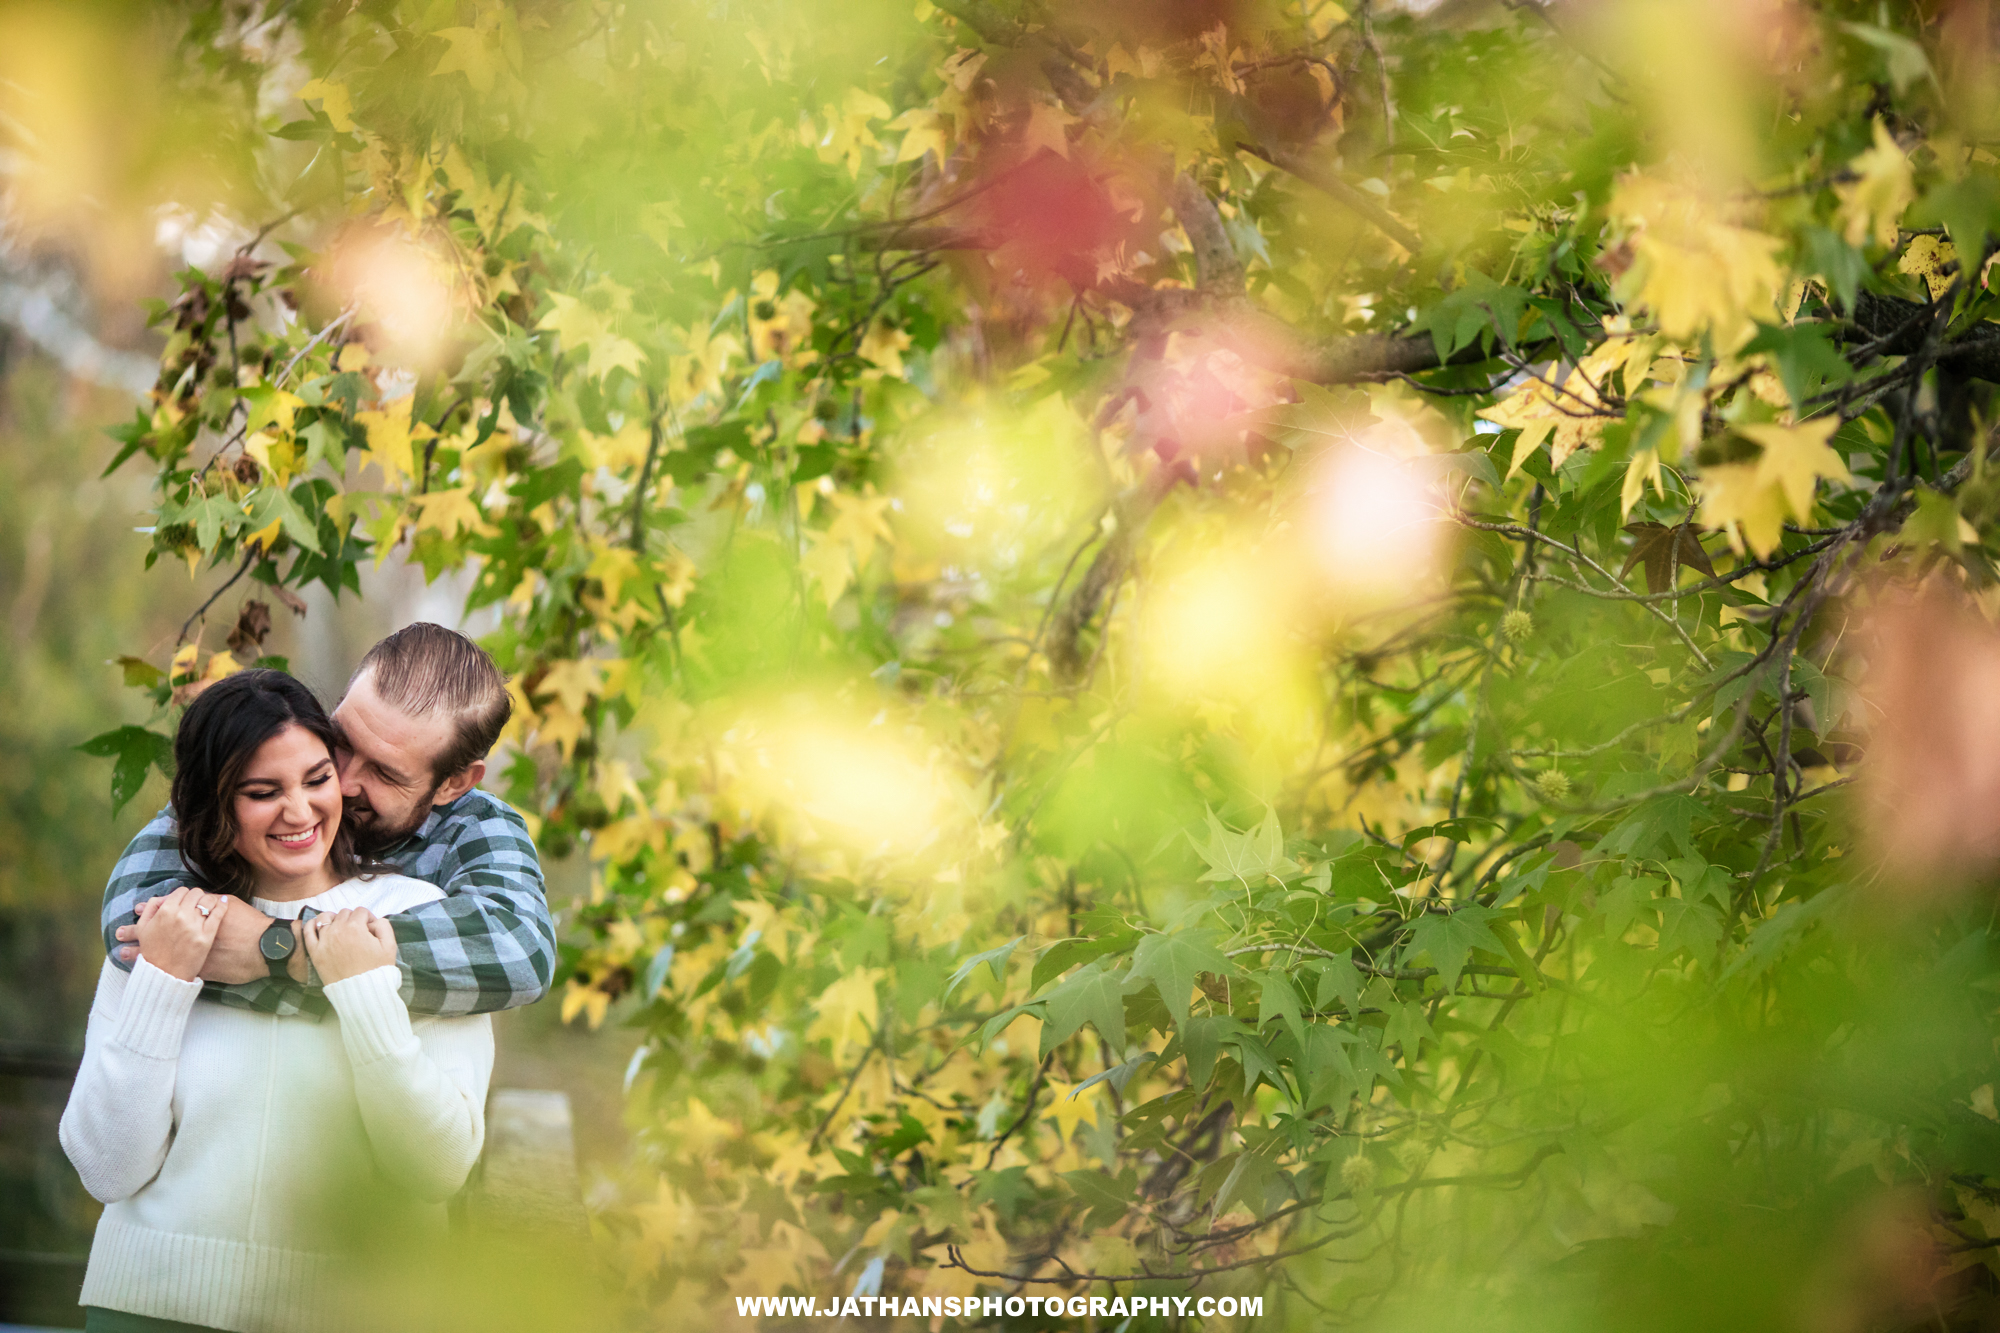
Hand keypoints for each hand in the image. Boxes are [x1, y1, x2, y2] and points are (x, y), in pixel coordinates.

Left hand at [118, 895, 278, 984]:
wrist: (260, 948)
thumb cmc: (247, 925)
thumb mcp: (229, 905)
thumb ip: (211, 901)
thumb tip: (203, 896)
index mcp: (191, 917)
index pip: (164, 910)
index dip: (149, 909)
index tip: (137, 909)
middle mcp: (185, 934)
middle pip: (154, 931)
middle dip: (135, 932)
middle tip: (119, 933)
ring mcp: (189, 952)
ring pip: (157, 952)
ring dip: (138, 952)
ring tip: (122, 953)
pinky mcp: (196, 968)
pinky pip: (170, 968)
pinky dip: (154, 969)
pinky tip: (143, 971)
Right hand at [134, 886, 229, 981]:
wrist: (165, 974)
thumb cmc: (153, 952)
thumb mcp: (143, 929)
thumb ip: (151, 908)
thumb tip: (161, 897)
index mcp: (165, 911)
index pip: (181, 891)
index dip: (184, 895)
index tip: (187, 900)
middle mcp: (181, 915)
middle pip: (196, 894)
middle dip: (196, 897)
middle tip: (197, 903)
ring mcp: (195, 925)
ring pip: (208, 901)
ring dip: (209, 900)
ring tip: (210, 904)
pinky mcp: (207, 935)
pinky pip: (218, 913)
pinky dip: (222, 905)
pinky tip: (223, 903)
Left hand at [303, 908, 396, 983]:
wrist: (361, 992)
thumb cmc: (376, 970)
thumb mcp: (390, 946)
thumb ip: (384, 926)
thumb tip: (373, 921)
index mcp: (356, 927)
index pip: (361, 911)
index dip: (368, 918)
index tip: (370, 928)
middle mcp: (338, 930)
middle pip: (344, 913)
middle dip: (353, 919)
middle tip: (358, 932)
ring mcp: (324, 941)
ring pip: (325, 918)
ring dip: (333, 919)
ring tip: (339, 928)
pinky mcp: (315, 952)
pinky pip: (308, 931)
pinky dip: (312, 924)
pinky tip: (318, 926)